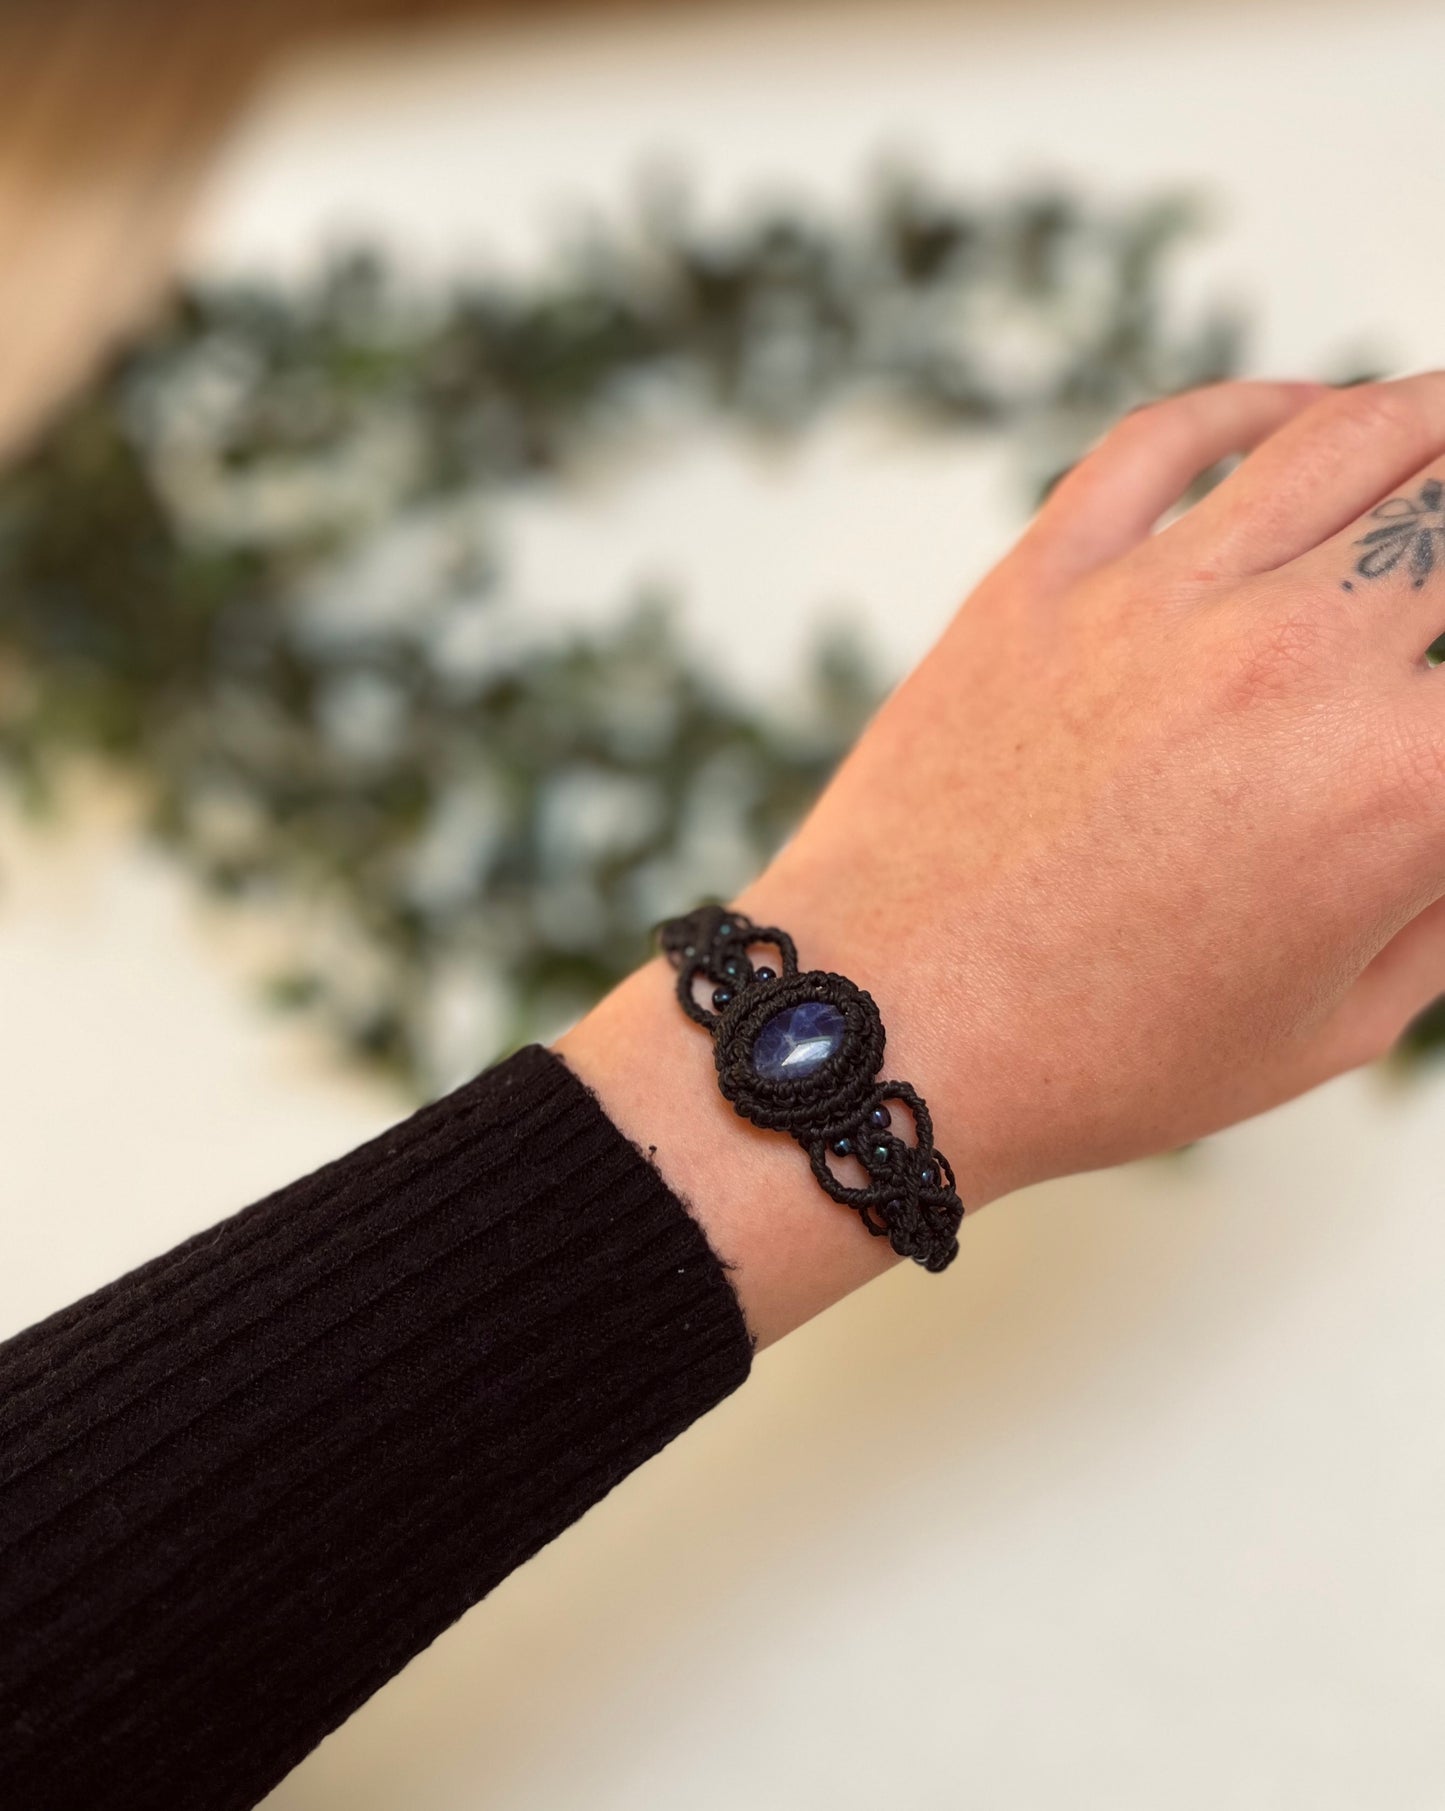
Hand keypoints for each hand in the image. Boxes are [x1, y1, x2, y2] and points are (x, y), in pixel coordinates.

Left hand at [561, 376, 1444, 1341]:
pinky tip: (1298, 410)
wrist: (883, 1028)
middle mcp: (1296, 660)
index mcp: (1398, 783)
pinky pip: (1171, 438)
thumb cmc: (1098, 1056)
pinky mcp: (1046, 576)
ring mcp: (1160, 600)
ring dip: (1427, 414)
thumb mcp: (1329, 1029)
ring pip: (1345, 437)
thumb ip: (1441, 904)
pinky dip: (1255, 405)